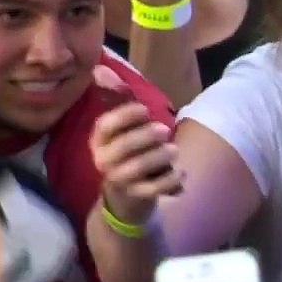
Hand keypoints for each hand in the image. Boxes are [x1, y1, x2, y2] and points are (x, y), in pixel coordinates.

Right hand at [90, 102, 180, 225]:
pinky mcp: (136, 196)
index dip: (125, 115)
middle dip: (146, 136)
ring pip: (138, 167)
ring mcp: (119, 180)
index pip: (105, 126)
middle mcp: (104, 161)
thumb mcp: (125, 136)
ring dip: (160, 156)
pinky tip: (180, 172)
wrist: (124, 199)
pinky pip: (156, 187)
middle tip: (165, 130)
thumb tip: (130, 82)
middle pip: (123, 146)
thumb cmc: (130, 156)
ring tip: (174, 150)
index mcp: (100, 141)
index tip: (145, 109)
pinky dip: (172, 178)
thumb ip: (132, 116)